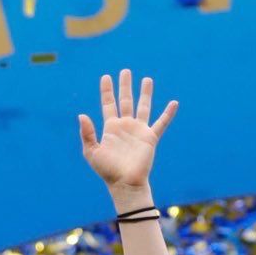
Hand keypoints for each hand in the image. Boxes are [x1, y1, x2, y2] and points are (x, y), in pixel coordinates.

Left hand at [78, 69, 176, 196]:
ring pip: (143, 107)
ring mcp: (138, 131)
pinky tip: (174, 103)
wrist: (124, 183)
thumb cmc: (107, 170)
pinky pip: (162, 123)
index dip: (107, 91)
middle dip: (125, 86)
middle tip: (125, 71)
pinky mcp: (150, 138)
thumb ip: (87, 133)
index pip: (108, 104)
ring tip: (147, 79)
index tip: (106, 77)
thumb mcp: (92, 152)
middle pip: (125, 100)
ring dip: (145, 93)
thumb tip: (81, 115)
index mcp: (110, 128)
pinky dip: (168, 113)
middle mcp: (125, 126)